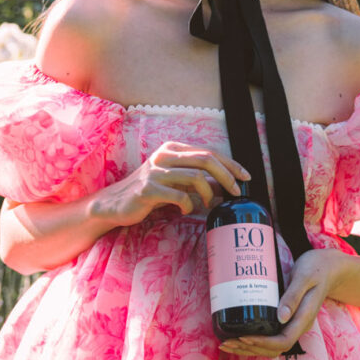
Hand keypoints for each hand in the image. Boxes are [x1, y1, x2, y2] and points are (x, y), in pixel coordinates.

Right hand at [91, 141, 249, 227]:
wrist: (115, 204)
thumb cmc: (149, 192)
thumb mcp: (175, 181)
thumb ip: (196, 180)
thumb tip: (226, 186)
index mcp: (172, 149)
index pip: (209, 152)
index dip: (230, 164)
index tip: (245, 177)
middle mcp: (165, 155)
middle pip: (206, 159)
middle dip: (227, 176)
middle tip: (237, 192)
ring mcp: (156, 171)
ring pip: (196, 176)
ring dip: (209, 193)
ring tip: (209, 204)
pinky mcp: (148, 189)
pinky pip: (179, 196)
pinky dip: (189, 205)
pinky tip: (186, 210)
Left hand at [219, 248, 349, 358]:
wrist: (330, 267)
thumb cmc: (317, 268)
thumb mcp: (305, 277)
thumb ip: (293, 296)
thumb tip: (281, 318)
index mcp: (304, 319)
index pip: (282, 341)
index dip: (261, 343)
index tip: (242, 337)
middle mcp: (298, 326)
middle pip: (274, 349)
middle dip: (249, 349)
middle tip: (225, 343)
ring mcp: (293, 323)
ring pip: (271, 346)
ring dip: (249, 348)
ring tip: (227, 343)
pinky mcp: (287, 318)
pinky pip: (271, 336)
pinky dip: (254, 339)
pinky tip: (239, 333)